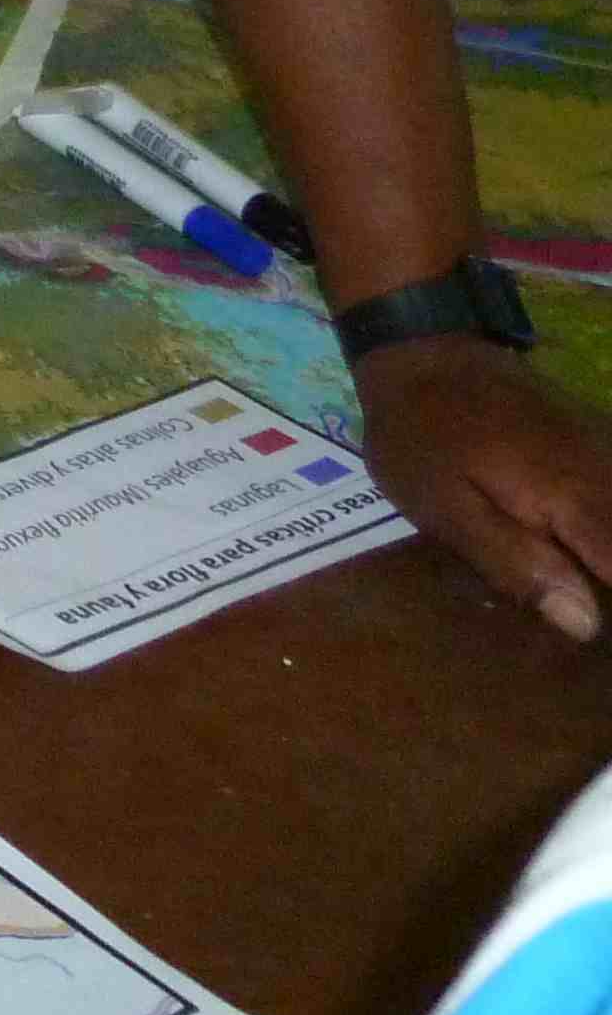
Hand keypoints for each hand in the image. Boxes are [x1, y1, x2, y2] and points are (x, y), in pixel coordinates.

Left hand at [357, 335, 611, 642]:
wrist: (427, 350)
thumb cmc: (421, 433)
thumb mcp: (443, 505)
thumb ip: (516, 562)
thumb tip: (586, 624)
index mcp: (577, 500)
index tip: (603, 664)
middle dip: (610, 592)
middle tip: (588, 644)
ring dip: (608, 566)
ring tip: (586, 606)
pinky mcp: (607, 452)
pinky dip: (606, 539)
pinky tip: (588, 566)